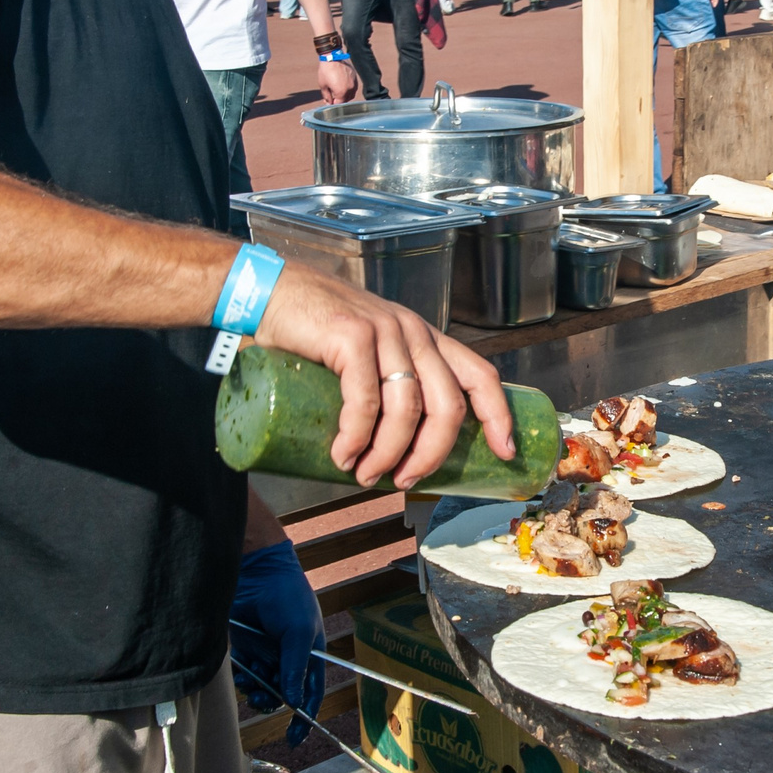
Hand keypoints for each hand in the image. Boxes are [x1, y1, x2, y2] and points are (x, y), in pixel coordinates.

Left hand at [228, 537, 326, 743]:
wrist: (256, 572)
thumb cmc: (287, 597)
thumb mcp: (299, 633)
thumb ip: (295, 668)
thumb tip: (293, 701)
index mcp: (309, 656)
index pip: (310, 694)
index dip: (304, 718)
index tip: (294, 738)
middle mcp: (287, 659)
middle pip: (282, 696)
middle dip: (271, 702)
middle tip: (260, 697)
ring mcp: (266, 655)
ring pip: (260, 688)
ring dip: (254, 692)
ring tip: (248, 683)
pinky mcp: (245, 650)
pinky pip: (244, 675)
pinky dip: (242, 679)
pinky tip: (240, 672)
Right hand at [253, 264, 514, 487]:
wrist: (269, 291)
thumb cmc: (314, 333)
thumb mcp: (365, 355)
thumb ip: (383, 386)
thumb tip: (391, 452)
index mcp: (425, 338)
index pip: (480, 375)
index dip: (498, 416)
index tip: (504, 453)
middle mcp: (413, 332)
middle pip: (448, 405)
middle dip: (432, 454)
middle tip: (406, 481)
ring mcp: (385, 331)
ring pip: (407, 409)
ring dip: (388, 454)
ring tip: (365, 476)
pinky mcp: (351, 336)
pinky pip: (365, 400)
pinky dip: (356, 437)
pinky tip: (343, 455)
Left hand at [314, 57, 359, 105]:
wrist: (332, 57)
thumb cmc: (326, 71)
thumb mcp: (323, 85)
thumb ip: (326, 96)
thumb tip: (329, 103)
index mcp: (341, 93)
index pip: (339, 104)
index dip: (333, 105)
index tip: (329, 102)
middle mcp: (350, 89)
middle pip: (346, 100)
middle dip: (339, 100)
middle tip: (332, 97)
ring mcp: (354, 83)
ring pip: (351, 94)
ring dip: (345, 95)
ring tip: (338, 92)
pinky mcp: (355, 77)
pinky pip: (353, 87)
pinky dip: (349, 89)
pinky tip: (343, 86)